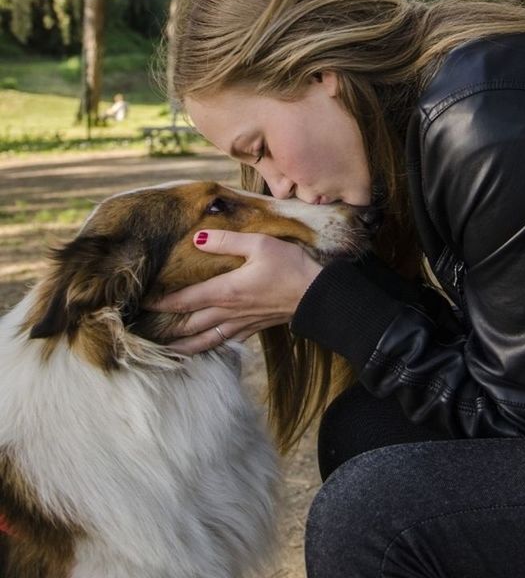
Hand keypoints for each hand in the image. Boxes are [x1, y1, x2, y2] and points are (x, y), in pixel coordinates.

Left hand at [147, 230, 321, 354]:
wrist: (317, 295)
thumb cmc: (290, 266)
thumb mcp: (259, 244)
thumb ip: (227, 240)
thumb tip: (198, 238)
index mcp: (225, 290)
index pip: (185, 299)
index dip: (162, 302)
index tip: (142, 303)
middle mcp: (229, 311)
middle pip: (189, 324)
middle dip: (165, 328)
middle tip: (144, 332)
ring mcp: (241, 323)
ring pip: (204, 339)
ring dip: (183, 346)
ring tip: (165, 351)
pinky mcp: (254, 328)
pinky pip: (225, 341)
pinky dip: (209, 346)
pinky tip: (205, 347)